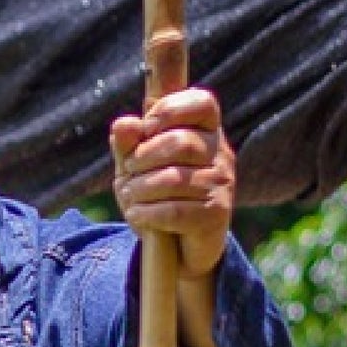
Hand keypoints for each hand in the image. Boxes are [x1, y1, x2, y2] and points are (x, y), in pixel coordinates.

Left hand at [109, 86, 236, 279]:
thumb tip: (124, 124)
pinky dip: (146, 213)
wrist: (174, 244)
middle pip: (180, 143)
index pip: (202, 102)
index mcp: (205, 131)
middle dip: (141, 158)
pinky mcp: (216, 214)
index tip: (145, 129)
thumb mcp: (134, 165)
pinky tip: (138, 214)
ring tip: (130, 196)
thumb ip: (127, 143)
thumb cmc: (154, 193)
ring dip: (138, 189)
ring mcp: (222, 184)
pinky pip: (174, 210)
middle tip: (129, 171)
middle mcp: (220, 154)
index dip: (168, 110)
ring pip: (173, 180)